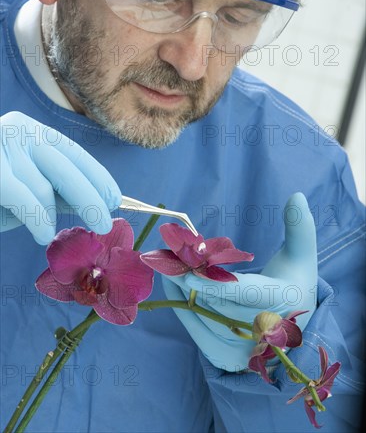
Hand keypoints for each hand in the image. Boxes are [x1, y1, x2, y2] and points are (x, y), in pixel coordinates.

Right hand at [0, 111, 121, 244]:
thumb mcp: (28, 188)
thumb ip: (58, 192)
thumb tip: (101, 203)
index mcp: (33, 133)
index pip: (74, 154)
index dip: (96, 177)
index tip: (114, 199)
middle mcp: (19, 130)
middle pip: (66, 167)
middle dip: (89, 198)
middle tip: (104, 224)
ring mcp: (1, 142)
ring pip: (42, 186)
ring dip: (49, 215)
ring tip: (47, 234)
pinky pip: (21, 194)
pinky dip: (35, 217)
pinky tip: (42, 233)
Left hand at [162, 193, 317, 371]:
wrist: (291, 328)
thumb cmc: (293, 284)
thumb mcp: (301, 257)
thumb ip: (299, 228)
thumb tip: (295, 196)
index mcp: (283, 304)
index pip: (245, 293)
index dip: (214, 282)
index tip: (187, 267)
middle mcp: (262, 333)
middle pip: (217, 303)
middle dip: (190, 277)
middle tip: (169, 253)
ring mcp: (242, 348)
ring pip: (203, 315)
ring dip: (180, 288)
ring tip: (165, 263)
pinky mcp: (223, 356)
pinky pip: (195, 329)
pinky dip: (182, 305)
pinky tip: (172, 282)